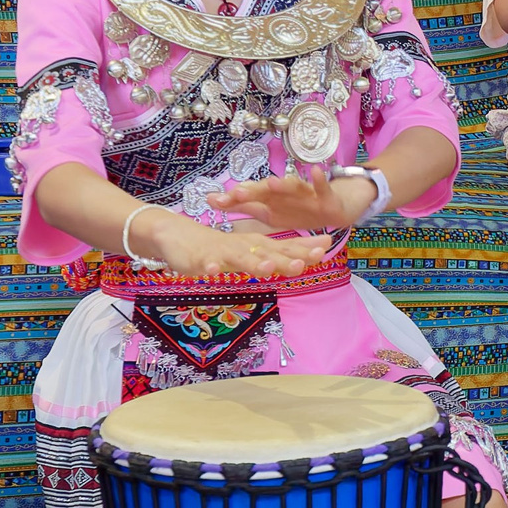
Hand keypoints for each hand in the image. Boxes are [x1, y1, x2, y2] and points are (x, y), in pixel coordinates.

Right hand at [140, 208, 333, 281]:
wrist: (180, 235)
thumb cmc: (222, 247)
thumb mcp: (252, 250)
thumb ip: (278, 254)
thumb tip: (308, 258)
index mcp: (257, 244)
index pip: (286, 246)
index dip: (306, 248)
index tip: (327, 246)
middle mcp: (244, 246)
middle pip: (268, 252)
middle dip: (286, 258)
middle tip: (304, 263)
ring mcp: (222, 252)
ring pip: (240, 257)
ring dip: (253, 262)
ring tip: (267, 267)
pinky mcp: (200, 258)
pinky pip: (204, 263)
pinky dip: (208, 267)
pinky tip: (212, 271)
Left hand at [204, 165, 368, 234]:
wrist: (333, 209)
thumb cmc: (296, 208)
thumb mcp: (268, 211)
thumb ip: (241, 206)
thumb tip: (210, 199)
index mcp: (270, 199)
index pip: (248, 197)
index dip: (231, 199)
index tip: (212, 200)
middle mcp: (284, 193)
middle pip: (266, 191)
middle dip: (252, 192)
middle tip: (237, 194)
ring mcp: (305, 194)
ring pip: (292, 188)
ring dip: (283, 184)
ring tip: (271, 181)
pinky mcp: (324, 197)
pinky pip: (322, 188)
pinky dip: (319, 180)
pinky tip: (315, 170)